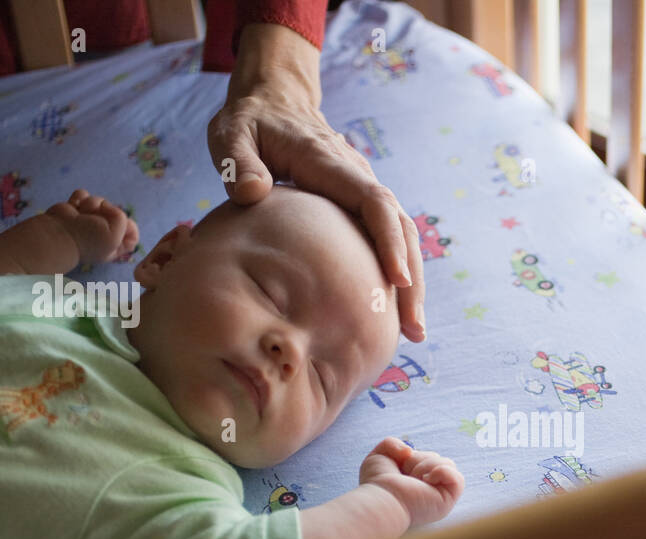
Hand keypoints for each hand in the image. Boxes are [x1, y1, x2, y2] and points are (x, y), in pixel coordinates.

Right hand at [44, 190, 138, 265]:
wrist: (57, 232)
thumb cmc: (87, 239)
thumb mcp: (115, 236)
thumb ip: (122, 219)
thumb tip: (106, 206)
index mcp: (115, 245)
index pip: (132, 234)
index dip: (130, 226)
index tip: (123, 224)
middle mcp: (103, 232)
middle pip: (117, 213)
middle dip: (108, 211)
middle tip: (96, 220)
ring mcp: (89, 220)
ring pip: (100, 201)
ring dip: (92, 204)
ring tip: (82, 214)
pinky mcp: (76, 209)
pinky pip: (84, 195)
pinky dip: (79, 198)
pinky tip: (74, 207)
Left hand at [208, 23, 425, 343]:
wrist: (274, 100)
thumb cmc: (250, 122)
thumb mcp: (231, 134)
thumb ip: (237, 161)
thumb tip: (253, 192)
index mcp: (331, 164)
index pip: (374, 202)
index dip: (388, 241)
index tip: (395, 280)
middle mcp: (357, 176)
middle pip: (400, 226)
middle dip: (411, 277)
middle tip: (414, 329)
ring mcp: (361, 190)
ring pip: (400, 235)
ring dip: (410, 282)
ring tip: (413, 331)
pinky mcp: (358, 205)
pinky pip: (385, 238)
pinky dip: (395, 272)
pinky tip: (392, 310)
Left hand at [359, 437, 462, 527]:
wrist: (380, 497)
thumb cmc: (377, 483)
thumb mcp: (380, 455)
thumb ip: (393, 444)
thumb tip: (409, 451)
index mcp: (418, 481)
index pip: (427, 457)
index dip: (413, 458)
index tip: (399, 469)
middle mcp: (431, 489)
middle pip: (437, 457)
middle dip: (418, 460)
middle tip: (405, 475)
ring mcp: (440, 496)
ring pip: (448, 463)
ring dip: (426, 465)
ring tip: (414, 479)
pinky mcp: (447, 501)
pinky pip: (457, 478)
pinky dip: (442, 472)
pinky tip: (426, 481)